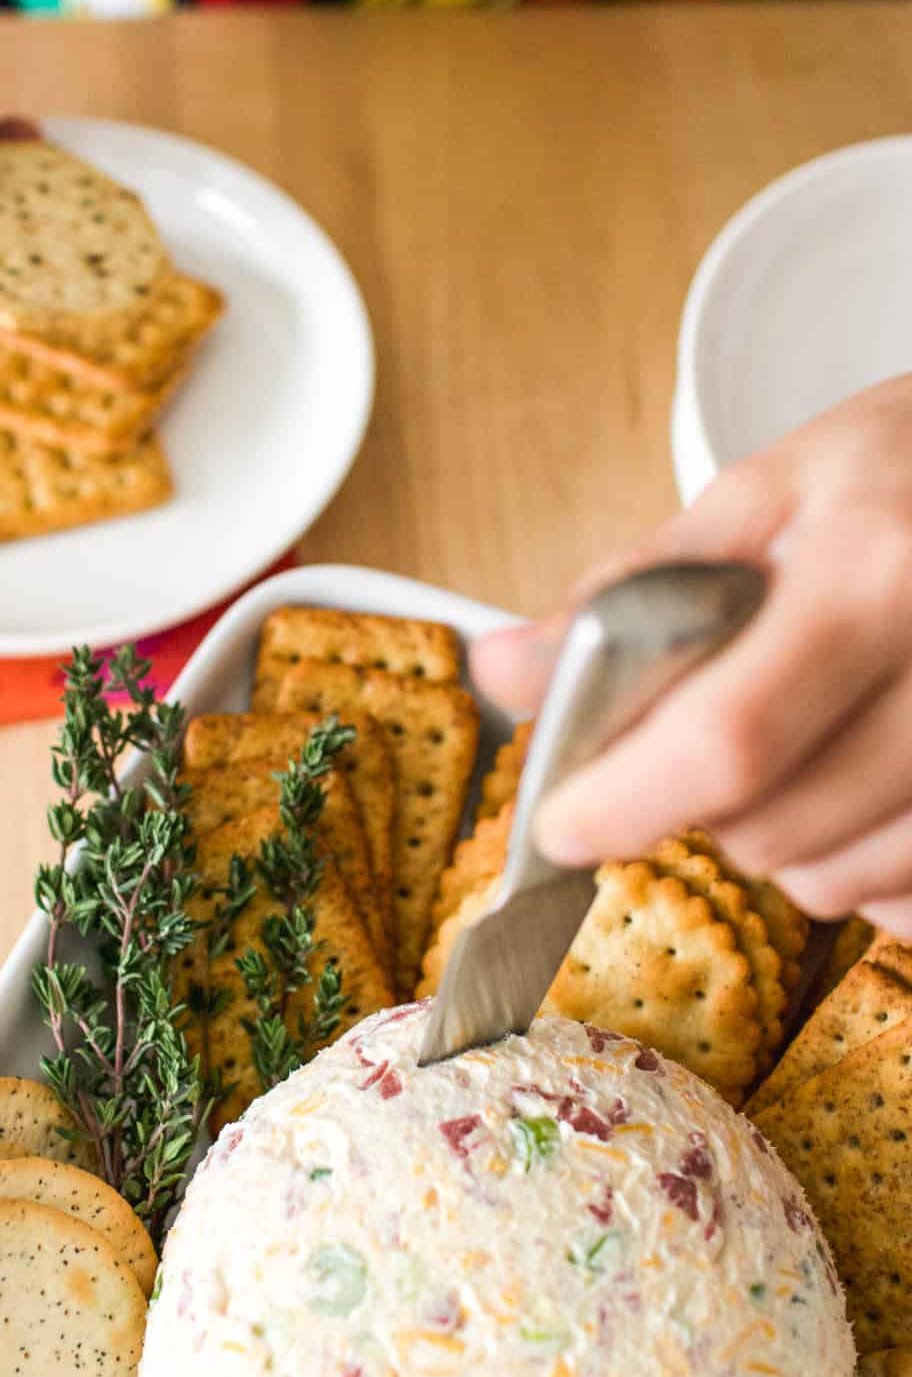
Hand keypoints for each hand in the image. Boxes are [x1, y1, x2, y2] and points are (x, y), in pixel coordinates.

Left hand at [472, 377, 911, 936]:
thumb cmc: (898, 474)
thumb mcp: (763, 491)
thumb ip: (628, 590)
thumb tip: (504, 671)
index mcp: (870, 573)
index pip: (726, 739)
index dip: (625, 800)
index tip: (563, 823)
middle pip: (773, 829)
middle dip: (698, 808)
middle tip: (707, 734)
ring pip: (834, 882)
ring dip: (780, 842)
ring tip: (801, 740)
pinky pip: (903, 902)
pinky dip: (860, 866)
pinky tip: (866, 782)